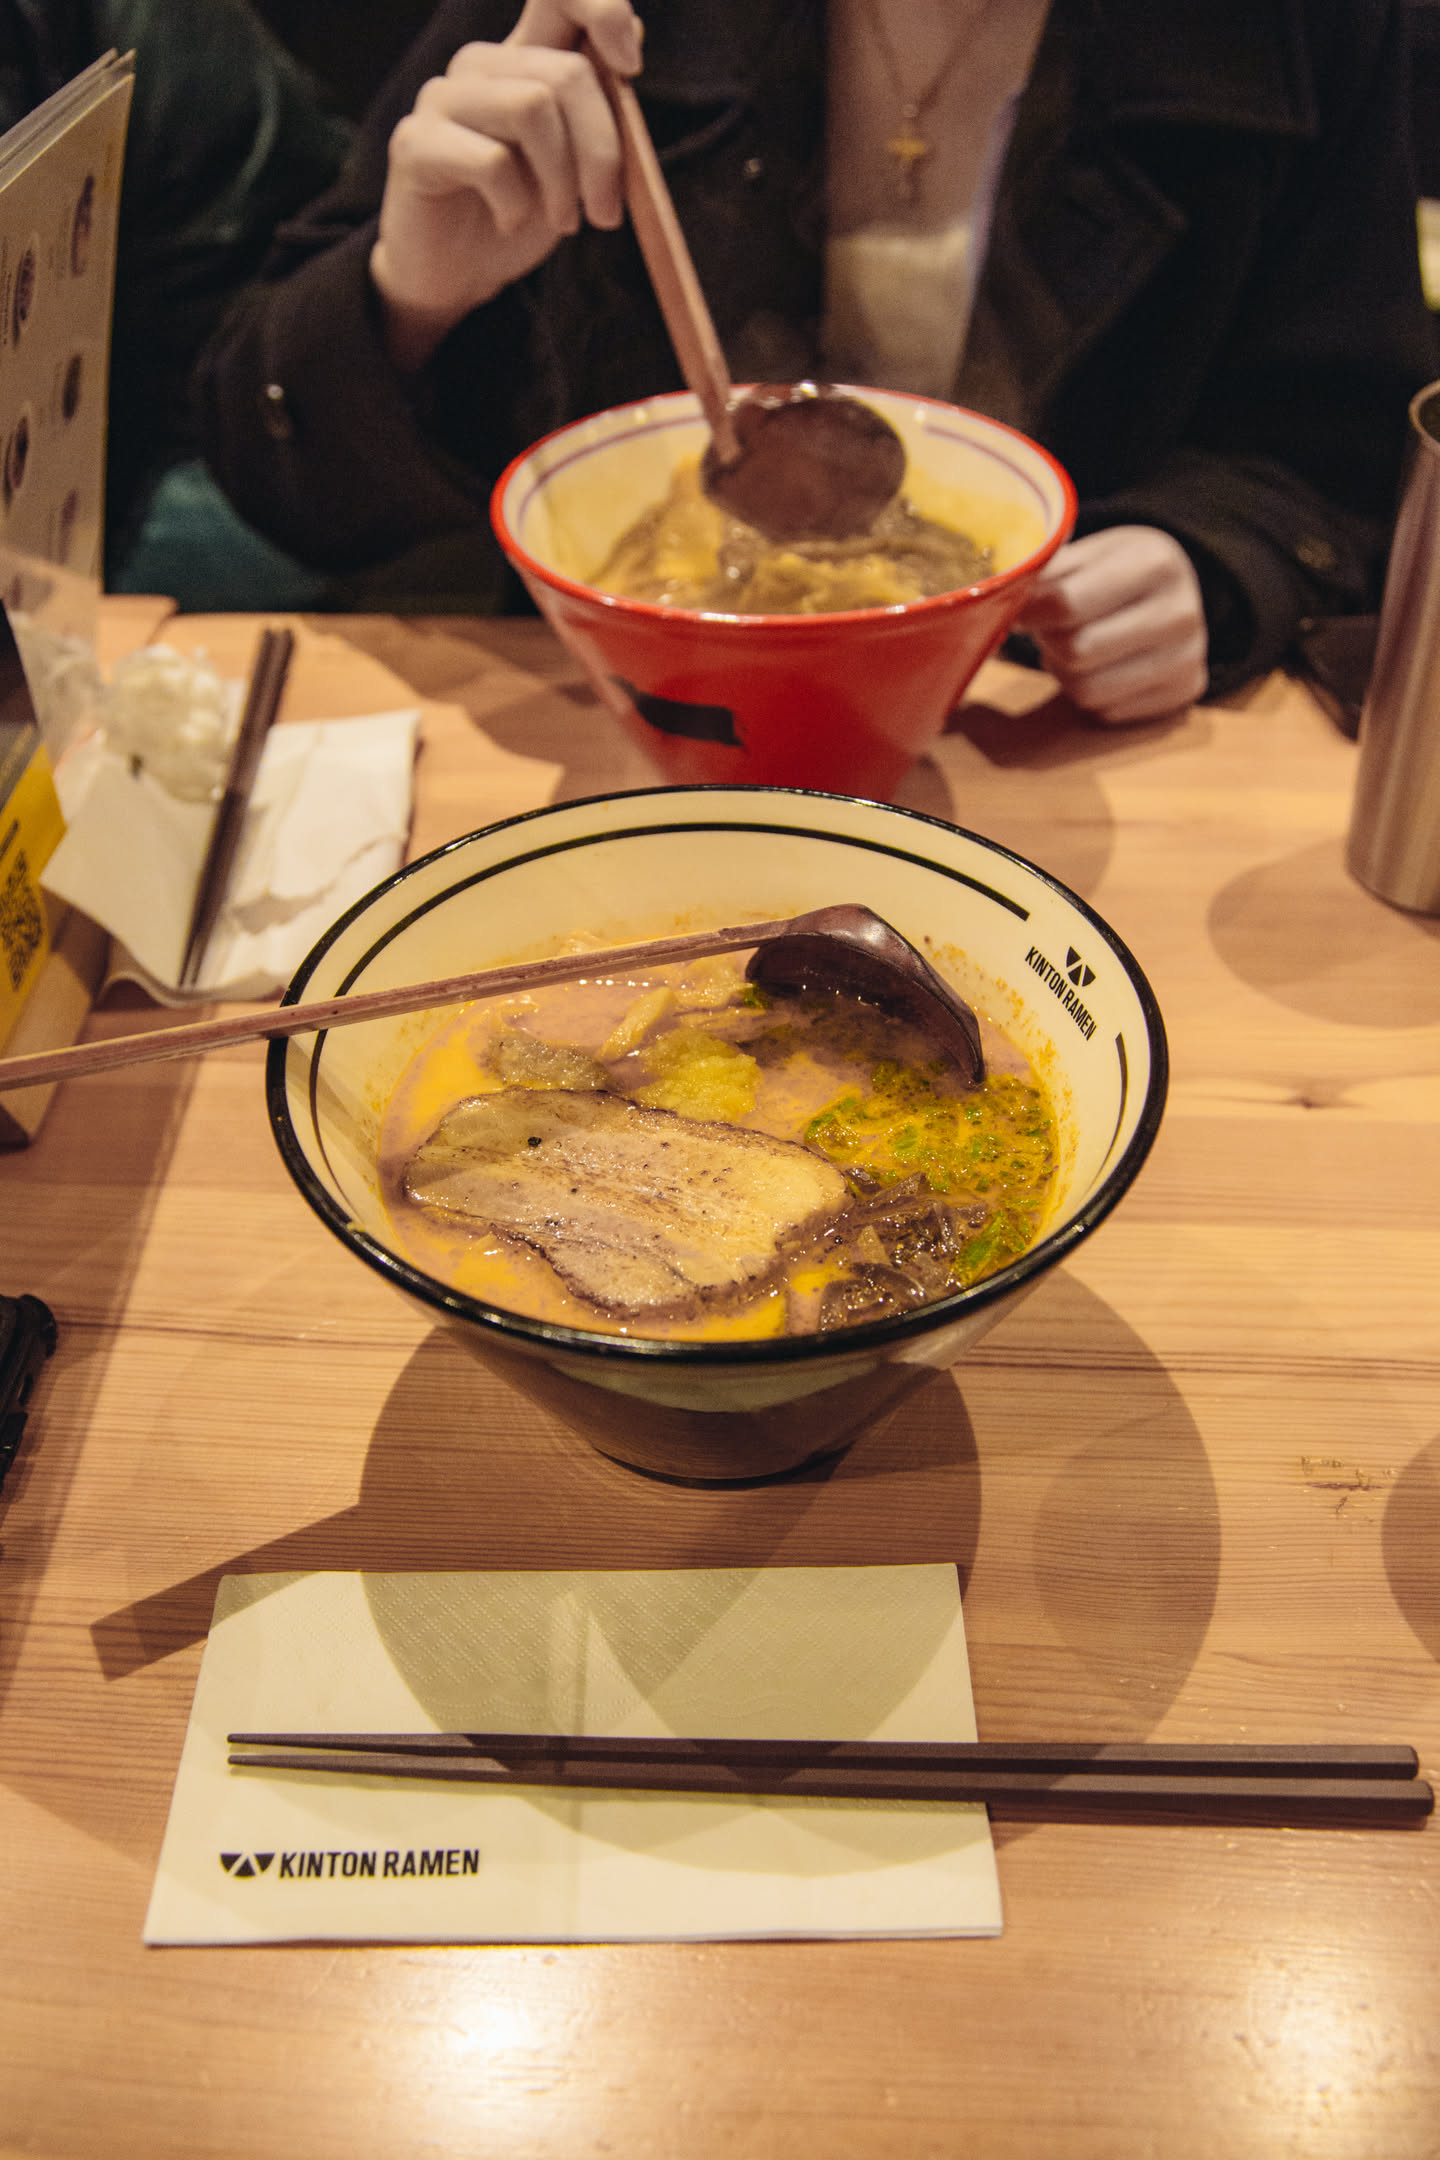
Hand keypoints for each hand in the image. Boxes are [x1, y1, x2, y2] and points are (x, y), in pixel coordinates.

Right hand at [370, 0, 642, 372]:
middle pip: (567, 73)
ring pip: (533, 106)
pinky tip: (510, 223)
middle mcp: (481, 65)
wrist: (456, 275)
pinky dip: (516, 204)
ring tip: (563, 222)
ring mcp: (442, 99)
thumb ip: (597, 102)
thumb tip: (632, 32)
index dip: (601, 8)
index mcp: (523, 60)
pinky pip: (491, 161)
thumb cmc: (519, 215)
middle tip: (604, 213)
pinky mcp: (415, 143)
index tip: (630, 66)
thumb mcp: (576, 163)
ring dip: (562, 181)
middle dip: (603, 151)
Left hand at [1016, 527, 1208, 723]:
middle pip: (1075, 651)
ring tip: (1077, 646)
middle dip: (1051, 642)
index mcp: (1155, 563)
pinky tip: (1104, 666)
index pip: (1066, 604)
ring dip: (1067, 673)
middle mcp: (1181, 612)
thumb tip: (995, 597)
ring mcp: (1187, 657)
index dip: (1031, 612)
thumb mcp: (1087, 554)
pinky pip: (1108, 712)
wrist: (1176, 590)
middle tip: (1053, 628)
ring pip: (1088, 690)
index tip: (1023, 610)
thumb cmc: (1118, 570)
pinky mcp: (1185, 693)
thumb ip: (1046, 575)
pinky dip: (1092, 694)